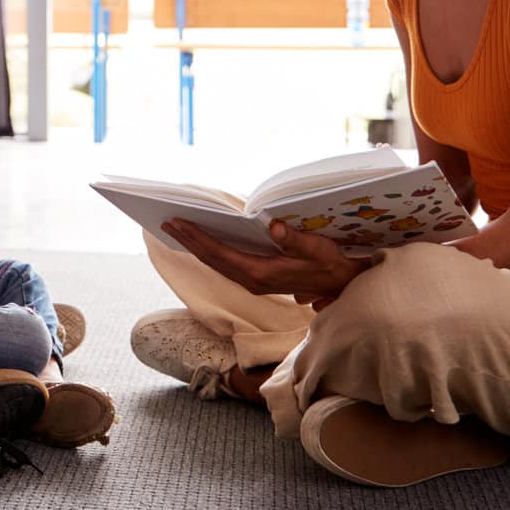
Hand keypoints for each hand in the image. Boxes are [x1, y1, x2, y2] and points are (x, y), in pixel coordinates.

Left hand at [160, 218, 370, 305]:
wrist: (342, 286)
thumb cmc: (332, 265)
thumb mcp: (319, 250)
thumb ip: (296, 240)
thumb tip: (274, 226)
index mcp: (262, 274)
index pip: (221, 255)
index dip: (198, 239)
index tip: (179, 224)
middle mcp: (253, 281)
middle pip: (213, 260)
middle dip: (189, 241)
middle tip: (167, 223)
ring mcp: (254, 282)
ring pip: (217, 264)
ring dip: (196, 247)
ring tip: (176, 230)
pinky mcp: (257, 279)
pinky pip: (226, 265)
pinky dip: (209, 252)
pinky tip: (200, 242)